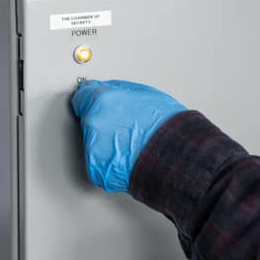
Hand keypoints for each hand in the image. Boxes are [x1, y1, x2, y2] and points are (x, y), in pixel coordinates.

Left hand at [71, 79, 186, 192]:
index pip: (82, 96)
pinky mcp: (97, 170)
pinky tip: (128, 158)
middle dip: (102, 123)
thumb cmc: (169, 127)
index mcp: (103, 100)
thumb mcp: (147, 94)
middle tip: (125, 128)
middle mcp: (93, 122)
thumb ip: (118, 91)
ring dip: (107, 143)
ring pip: (93, 143)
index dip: (91, 100)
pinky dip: (111, 162)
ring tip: (131, 144)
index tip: (94, 103)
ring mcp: (93, 148)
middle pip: (88, 120)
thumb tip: (106, 88)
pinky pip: (100, 163)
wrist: (178, 156)